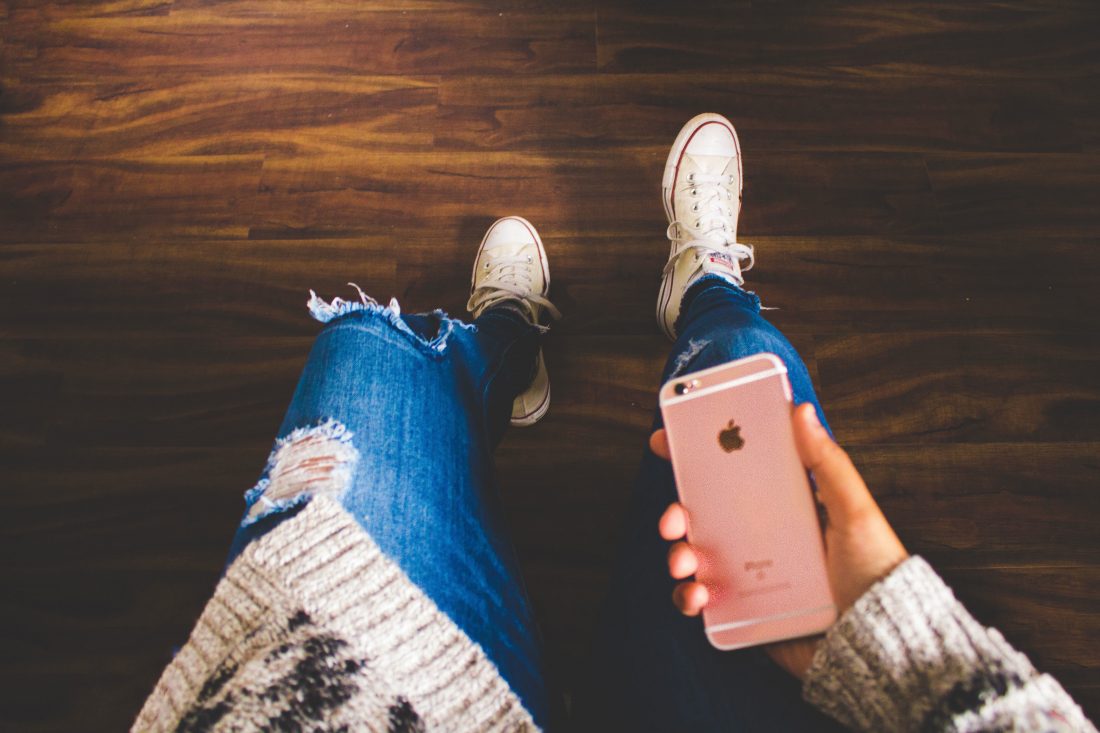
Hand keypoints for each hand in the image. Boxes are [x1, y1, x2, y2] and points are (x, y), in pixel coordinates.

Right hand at [651, 402, 908, 678]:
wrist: (879, 641)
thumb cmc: (875, 571)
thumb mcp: (854, 510)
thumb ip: (827, 462)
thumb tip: (801, 411)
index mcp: (783, 506)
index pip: (733, 474)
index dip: (697, 458)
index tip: (668, 441)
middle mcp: (760, 537)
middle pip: (703, 515)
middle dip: (677, 512)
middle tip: (673, 517)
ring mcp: (749, 574)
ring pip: (696, 555)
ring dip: (677, 553)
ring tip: (683, 560)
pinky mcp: (744, 611)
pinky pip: (703, 599)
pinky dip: (689, 596)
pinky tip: (697, 596)